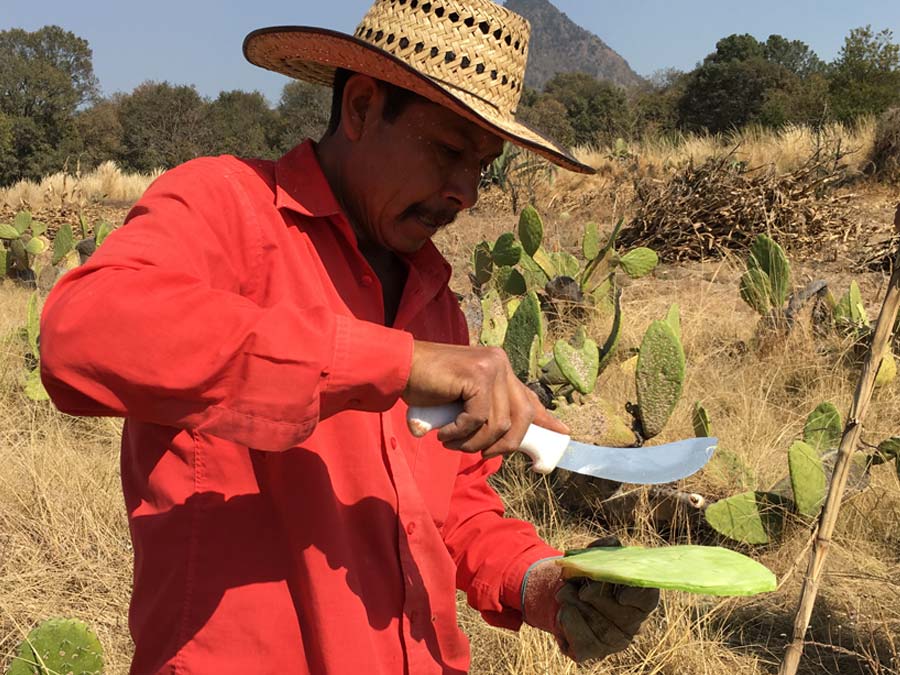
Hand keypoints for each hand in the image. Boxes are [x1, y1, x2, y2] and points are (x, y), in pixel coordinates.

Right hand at [402, 340, 567, 456]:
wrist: (400, 367)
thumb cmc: (427, 386)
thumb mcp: (463, 400)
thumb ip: (485, 411)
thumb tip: (509, 441)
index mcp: (501, 367)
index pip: (529, 398)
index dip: (547, 419)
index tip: (564, 433)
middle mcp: (501, 364)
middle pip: (521, 417)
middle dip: (504, 445)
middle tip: (481, 454)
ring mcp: (490, 368)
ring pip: (499, 424)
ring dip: (474, 443)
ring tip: (452, 441)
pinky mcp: (476, 376)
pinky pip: (478, 419)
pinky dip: (460, 434)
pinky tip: (444, 434)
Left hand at [522, 538, 658, 662]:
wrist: (565, 596)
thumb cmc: (587, 576)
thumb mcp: (595, 557)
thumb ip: (605, 548)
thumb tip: (611, 543)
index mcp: (639, 597)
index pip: (648, 598)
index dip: (636, 596)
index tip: (621, 595)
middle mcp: (633, 623)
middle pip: (619, 611)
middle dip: (594, 594)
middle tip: (580, 588)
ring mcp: (614, 640)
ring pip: (599, 624)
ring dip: (575, 602)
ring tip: (564, 593)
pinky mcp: (593, 651)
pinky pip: (582, 640)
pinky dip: (568, 621)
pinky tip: (565, 612)